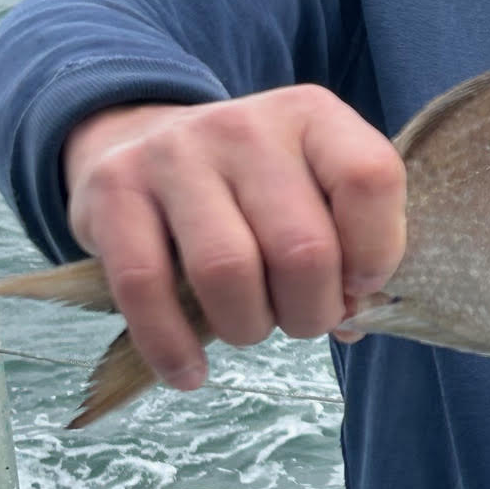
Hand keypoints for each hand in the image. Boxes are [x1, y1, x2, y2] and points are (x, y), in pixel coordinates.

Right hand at [63, 86, 406, 390]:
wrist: (139, 139)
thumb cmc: (251, 188)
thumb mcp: (312, 190)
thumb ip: (349, 247)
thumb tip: (352, 320)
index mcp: (313, 116)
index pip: (369, 178)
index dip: (376, 251)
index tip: (358, 284)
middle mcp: (246, 125)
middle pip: (302, 247)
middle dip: (312, 311)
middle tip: (300, 318)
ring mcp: (175, 152)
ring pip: (227, 271)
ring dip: (248, 327)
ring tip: (249, 326)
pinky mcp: (113, 191)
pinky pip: (146, 288)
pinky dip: (173, 347)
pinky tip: (189, 372)